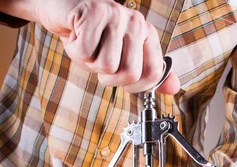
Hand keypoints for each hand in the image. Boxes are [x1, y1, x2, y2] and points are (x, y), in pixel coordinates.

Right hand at [33, 0, 179, 93]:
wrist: (62, 8)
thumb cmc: (92, 35)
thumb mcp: (123, 57)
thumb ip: (148, 73)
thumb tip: (173, 88)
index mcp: (147, 34)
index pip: (153, 74)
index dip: (135, 86)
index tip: (121, 78)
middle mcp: (136, 23)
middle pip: (129, 74)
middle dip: (107, 77)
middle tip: (99, 58)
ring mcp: (117, 16)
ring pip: (106, 66)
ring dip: (89, 63)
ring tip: (88, 44)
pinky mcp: (94, 12)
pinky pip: (86, 54)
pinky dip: (75, 51)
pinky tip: (77, 35)